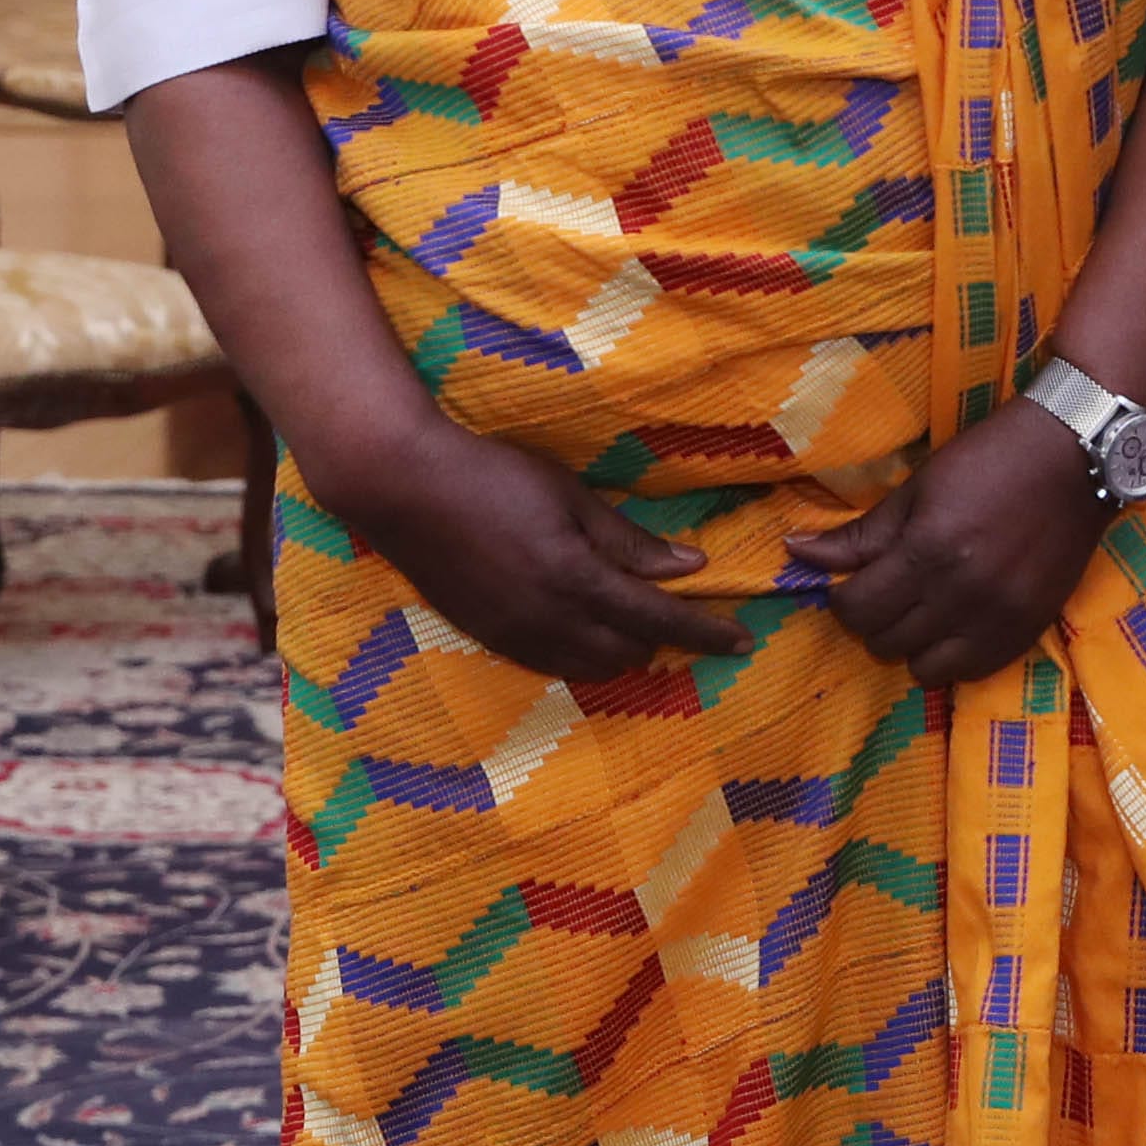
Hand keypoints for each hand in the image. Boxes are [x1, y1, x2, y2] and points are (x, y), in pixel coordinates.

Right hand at [303, 414, 745, 686]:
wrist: (403, 489)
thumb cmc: (493, 477)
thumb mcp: (569, 497)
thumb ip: (629, 540)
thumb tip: (691, 566)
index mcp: (576, 580)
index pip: (659, 619)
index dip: (705, 632)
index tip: (742, 639)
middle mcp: (548, 621)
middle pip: (628, 653)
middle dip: (663, 638)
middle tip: (682, 613)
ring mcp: (514, 637)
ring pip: (589, 668)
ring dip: (622, 650)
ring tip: (635, 622)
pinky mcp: (488, 639)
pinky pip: (551, 665)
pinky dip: (581, 654)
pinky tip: (583, 627)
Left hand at [782, 398, 1107, 688]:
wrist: (1075, 459)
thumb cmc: (990, 460)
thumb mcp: (918, 488)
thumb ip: (861, 533)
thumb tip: (795, 552)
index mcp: (928, 550)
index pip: (856, 608)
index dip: (844, 597)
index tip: (856, 581)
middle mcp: (961, 593)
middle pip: (884, 641)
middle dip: (875, 618)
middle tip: (889, 591)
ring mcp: (997, 619)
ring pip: (923, 668)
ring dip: (911, 642)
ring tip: (924, 610)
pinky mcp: (1027, 631)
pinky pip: (970, 674)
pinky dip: (952, 657)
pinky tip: (955, 625)